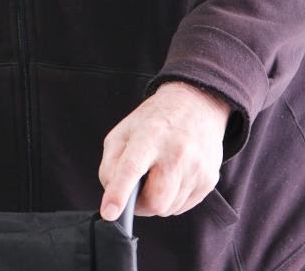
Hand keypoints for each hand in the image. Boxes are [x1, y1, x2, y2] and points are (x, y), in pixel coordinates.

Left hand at [98, 81, 229, 220]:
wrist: (194, 106)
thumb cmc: (152, 122)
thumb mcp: (123, 132)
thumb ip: (111, 162)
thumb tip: (111, 192)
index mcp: (149, 135)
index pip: (132, 168)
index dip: (119, 192)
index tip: (109, 212)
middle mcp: (176, 152)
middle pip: (156, 200)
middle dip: (141, 204)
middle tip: (135, 189)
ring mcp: (197, 167)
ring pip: (169, 208)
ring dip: (157, 201)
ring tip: (156, 176)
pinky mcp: (209, 180)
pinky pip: (183, 207)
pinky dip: (171, 200)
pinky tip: (171, 178)